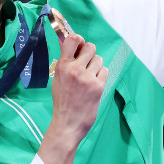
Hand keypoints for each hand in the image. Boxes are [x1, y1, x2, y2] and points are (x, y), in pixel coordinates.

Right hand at [38, 32, 107, 163]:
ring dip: (96, 66)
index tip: (79, 44)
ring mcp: (87, 78)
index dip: (78, 39)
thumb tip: (66, 41)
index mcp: (62, 66)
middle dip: (90, 53)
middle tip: (86, 63)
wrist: (68, 124)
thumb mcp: (58, 79)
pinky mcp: (98, 86)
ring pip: (99, 59)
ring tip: (89, 77)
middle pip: (90, 47)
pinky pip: (105, 71)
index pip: (72, 40)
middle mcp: (75, 70)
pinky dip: (101, 76)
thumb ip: (64, 61)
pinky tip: (94, 84)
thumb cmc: (62, 102)